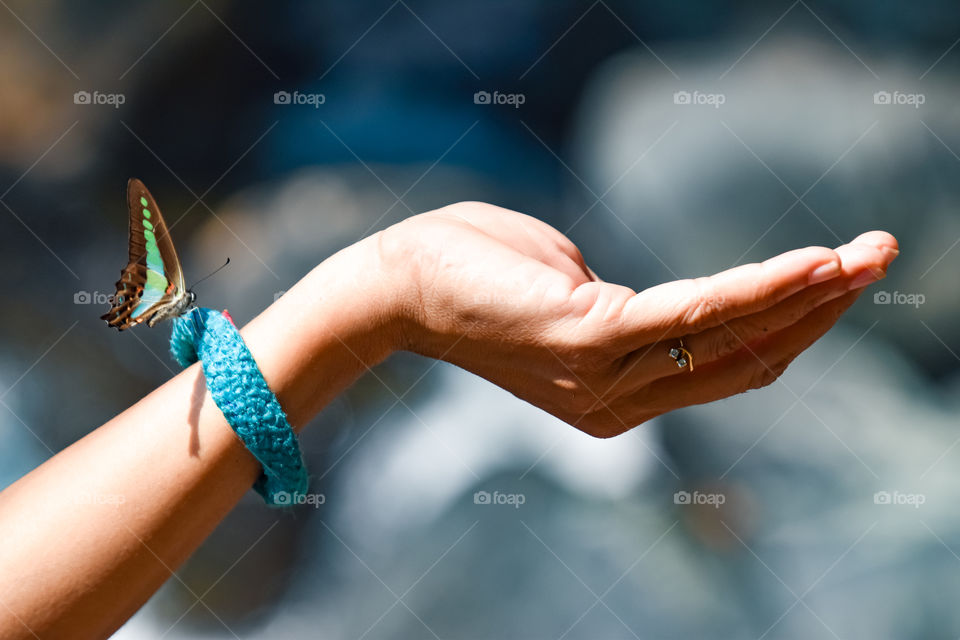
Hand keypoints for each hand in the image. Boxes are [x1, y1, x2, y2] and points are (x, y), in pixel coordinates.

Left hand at [379, 202, 898, 436]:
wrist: (400, 282)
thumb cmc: (478, 275)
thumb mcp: (566, 298)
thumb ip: (622, 307)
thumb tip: (655, 300)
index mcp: (616, 394)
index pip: (725, 367)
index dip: (791, 328)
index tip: (839, 282)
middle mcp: (619, 402)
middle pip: (744, 360)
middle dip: (819, 310)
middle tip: (878, 260)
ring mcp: (605, 377)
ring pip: (731, 337)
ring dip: (806, 294)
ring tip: (865, 256)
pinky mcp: (590, 338)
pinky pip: (694, 314)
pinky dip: (758, 289)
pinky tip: (809, 262)